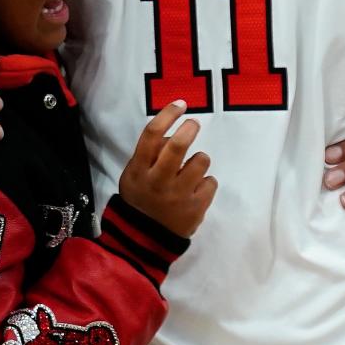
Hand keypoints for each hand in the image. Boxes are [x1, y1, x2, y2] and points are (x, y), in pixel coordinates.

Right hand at [119, 101, 217, 237]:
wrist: (144, 239)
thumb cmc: (141, 199)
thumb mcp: (134, 175)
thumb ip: (149, 155)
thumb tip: (174, 134)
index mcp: (139, 171)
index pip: (152, 135)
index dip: (167, 115)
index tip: (180, 104)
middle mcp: (158, 181)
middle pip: (178, 146)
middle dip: (189, 129)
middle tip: (193, 124)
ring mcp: (178, 196)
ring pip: (201, 161)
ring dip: (199, 161)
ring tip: (191, 171)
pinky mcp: (195, 208)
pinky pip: (210, 182)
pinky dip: (205, 183)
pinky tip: (195, 191)